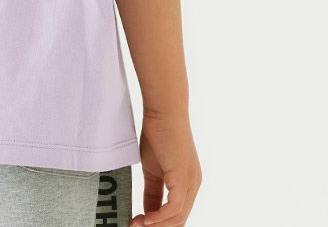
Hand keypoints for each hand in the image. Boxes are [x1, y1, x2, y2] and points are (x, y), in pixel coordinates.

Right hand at [130, 112, 201, 226]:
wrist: (162, 111)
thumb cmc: (157, 133)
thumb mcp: (152, 168)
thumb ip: (153, 192)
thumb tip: (147, 213)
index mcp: (188, 184)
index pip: (176, 215)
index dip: (158, 224)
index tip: (137, 224)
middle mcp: (193, 186)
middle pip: (178, 221)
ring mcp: (190, 183)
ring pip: (176, 218)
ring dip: (155, 226)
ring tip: (134, 224)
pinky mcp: (183, 178)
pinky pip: (174, 208)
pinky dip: (158, 217)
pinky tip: (144, 219)